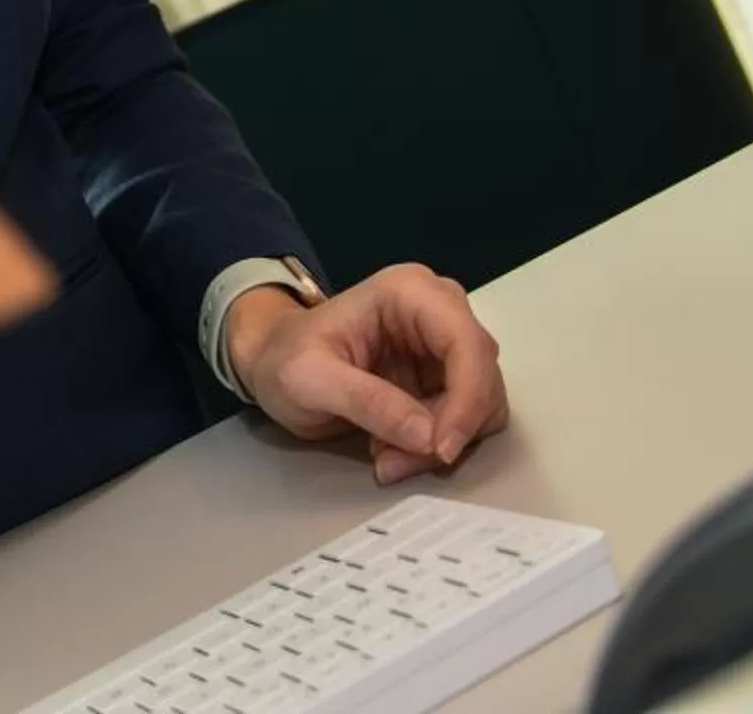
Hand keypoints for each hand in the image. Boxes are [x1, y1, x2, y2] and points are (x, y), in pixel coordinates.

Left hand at [224, 264, 510, 483]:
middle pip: (481, 377)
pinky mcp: (443, 379)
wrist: (270, 363)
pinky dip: (433, 446)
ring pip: (480, 406)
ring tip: (384, 456)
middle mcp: (439, 312)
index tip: (442, 449)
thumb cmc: (283, 358)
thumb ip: (367, 402)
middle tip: (393, 461)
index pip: (467, 343)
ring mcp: (444, 346)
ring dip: (439, 443)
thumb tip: (430, 437)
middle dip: (448, 429)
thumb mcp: (309, 379)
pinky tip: (389, 449)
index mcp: (409, 292)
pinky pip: (463, 421)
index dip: (468, 399)